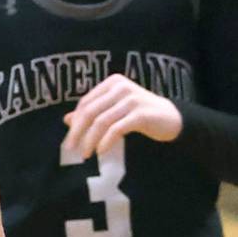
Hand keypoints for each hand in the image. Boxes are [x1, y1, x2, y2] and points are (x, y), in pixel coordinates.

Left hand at [62, 74, 180, 159]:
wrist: (171, 118)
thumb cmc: (139, 113)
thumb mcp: (114, 110)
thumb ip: (93, 112)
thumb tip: (66, 119)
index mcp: (112, 83)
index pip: (85, 102)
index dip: (75, 122)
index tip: (69, 139)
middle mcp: (121, 87)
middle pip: (90, 111)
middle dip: (77, 132)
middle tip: (70, 148)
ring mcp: (132, 99)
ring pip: (101, 122)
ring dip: (90, 140)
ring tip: (85, 153)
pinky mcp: (141, 114)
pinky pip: (117, 129)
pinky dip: (106, 141)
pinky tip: (100, 151)